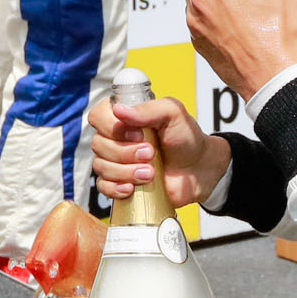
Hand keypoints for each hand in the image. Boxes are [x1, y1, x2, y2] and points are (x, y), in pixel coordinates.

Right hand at [86, 86, 227, 210]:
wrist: (198, 169)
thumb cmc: (186, 139)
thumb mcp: (174, 114)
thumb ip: (149, 109)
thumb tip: (119, 110)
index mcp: (124, 116)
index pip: (98, 116)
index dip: (113, 127)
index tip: (138, 134)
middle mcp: (116, 137)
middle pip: (99, 144)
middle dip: (126, 152)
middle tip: (151, 154)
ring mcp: (115, 161)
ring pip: (101, 166)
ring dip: (126, 171)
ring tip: (150, 172)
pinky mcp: (118, 182)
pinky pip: (103, 186)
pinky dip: (116, 188)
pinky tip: (132, 188)